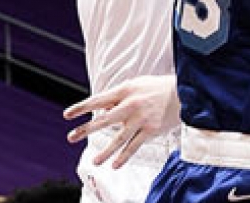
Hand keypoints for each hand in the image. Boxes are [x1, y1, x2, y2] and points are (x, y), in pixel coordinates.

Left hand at [62, 75, 178, 168]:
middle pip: (104, 120)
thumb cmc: (155, 88)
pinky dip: (124, 156)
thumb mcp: (134, 85)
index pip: (98, 100)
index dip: (81, 108)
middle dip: (85, 129)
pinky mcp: (151, 130)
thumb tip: (102, 112)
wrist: (182, 93)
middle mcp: (131, 105)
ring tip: (95, 161)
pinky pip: (135, 146)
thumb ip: (117, 97)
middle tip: (70, 137)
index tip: (67, 115)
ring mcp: (141, 119)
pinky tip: (115, 165)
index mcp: (124, 90)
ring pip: (119, 138)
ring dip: (106, 151)